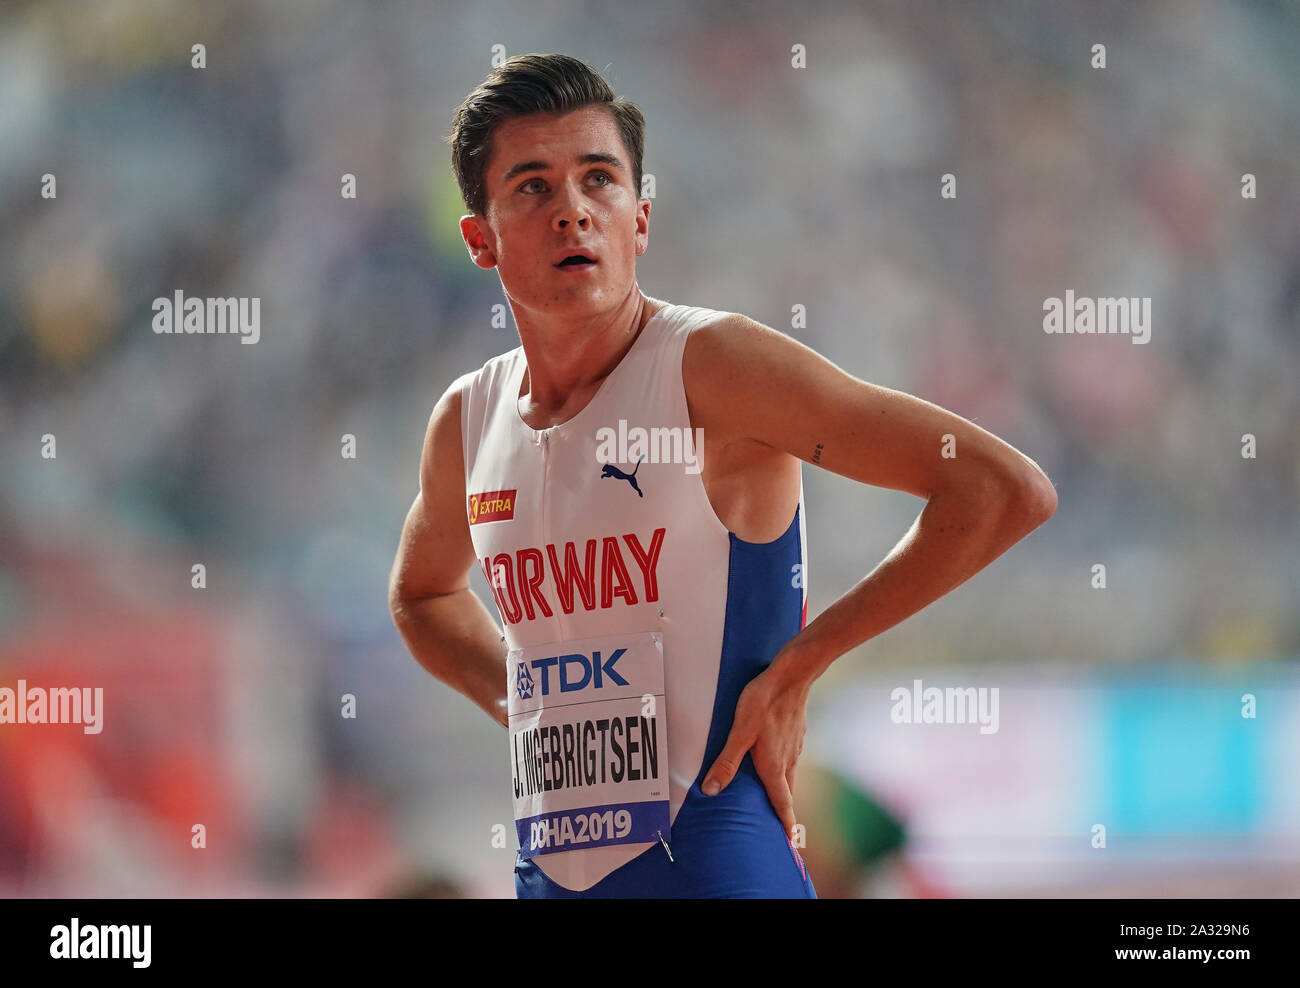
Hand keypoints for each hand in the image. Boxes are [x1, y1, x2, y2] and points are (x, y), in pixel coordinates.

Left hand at [700, 663, 810, 840]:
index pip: (781, 803)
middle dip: (783, 811)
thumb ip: (727, 761)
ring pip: (788, 775)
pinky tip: (774, 762)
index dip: (784, 824)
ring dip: (783, 790)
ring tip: (775, 799)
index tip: (790, 842)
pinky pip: (789, 759)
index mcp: (774, 766)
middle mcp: (787, 760)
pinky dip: (783, 770)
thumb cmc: (764, 702)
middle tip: (780, 827)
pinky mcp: (795, 733)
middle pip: (785, 793)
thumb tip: (713, 789)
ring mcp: (794, 746)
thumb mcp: (740, 732)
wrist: (792, 675)